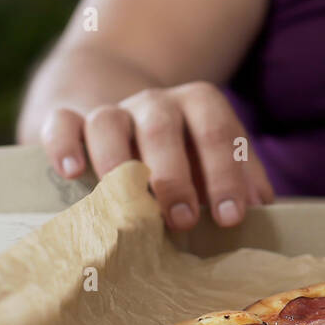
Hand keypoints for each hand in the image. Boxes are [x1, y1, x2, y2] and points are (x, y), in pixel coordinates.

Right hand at [38, 82, 274, 230]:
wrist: (128, 119)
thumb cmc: (185, 156)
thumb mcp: (216, 159)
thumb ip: (239, 179)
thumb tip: (262, 207)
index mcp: (199, 105)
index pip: (217, 131)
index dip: (226, 174)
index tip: (231, 217)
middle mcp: (155, 103)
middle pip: (162, 126)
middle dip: (174, 176)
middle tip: (183, 221)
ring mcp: (111, 110)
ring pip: (108, 121)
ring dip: (119, 163)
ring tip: (126, 205)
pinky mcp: (70, 120)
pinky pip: (62, 122)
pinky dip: (64, 144)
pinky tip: (74, 173)